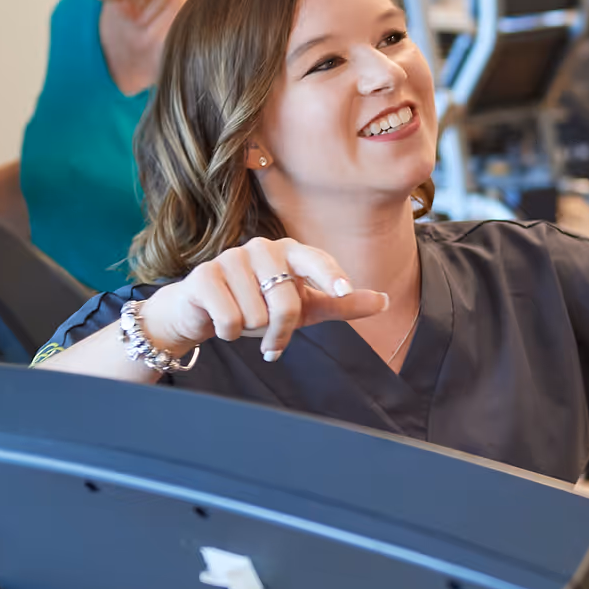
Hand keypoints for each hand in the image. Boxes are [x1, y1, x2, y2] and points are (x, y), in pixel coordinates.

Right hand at [139, 237, 388, 361]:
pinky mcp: (204, 276)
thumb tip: (385, 301)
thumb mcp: (305, 307)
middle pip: (285, 302)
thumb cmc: (260, 305)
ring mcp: (231, 258)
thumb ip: (342, 304)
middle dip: (280, 331)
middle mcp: (262, 248)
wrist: (203, 311)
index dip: (330, 275)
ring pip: (255, 315)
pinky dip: (228, 332)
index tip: (344, 291)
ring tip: (241, 320)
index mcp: (291, 251)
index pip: (316, 260)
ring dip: (251, 331)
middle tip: (272, 340)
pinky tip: (221, 322)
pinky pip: (229, 319)